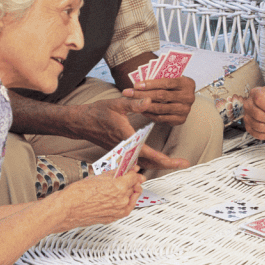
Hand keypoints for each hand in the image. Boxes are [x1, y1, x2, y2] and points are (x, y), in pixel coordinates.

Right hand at [54, 168, 144, 231]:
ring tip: (123, 186)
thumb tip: (122, 170)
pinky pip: (125, 208)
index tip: (132, 169)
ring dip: (130, 191)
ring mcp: (118, 210)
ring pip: (131, 197)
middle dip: (133, 180)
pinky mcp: (114, 217)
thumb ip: (114, 173)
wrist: (67, 210)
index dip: (133, 171)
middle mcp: (121, 199)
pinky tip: (120, 197)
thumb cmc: (77, 194)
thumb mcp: (97, 176)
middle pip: (134, 186)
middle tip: (128, 176)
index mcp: (119, 187)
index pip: (134, 176)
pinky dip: (126, 202)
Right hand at [72, 98, 187, 170]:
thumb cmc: (98, 112)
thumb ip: (134, 103)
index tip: (176, 161)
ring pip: (143, 163)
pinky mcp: (120, 152)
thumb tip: (150, 100)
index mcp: (126, 137)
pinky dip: (149, 162)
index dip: (163, 158)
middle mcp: (125, 148)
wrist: (81, 122)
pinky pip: (136, 161)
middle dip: (167, 164)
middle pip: (148, 162)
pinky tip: (158, 161)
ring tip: (175, 162)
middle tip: (184, 163)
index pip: (147, 152)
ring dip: (159, 164)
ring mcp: (122, 152)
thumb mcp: (117, 104)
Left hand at [122, 76, 195, 125]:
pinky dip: (149, 114)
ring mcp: (185, 109)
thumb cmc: (174, 86)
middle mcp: (189, 97)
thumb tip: (138, 84)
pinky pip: (161, 118)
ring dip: (144, 105)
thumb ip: (159, 79)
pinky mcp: (181, 119)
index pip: (166, 83)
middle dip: (143, 94)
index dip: (150, 84)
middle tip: (129, 93)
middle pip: (162, 95)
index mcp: (187, 83)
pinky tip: (141, 109)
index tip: (136, 85)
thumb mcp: (171, 78)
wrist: (184, 97)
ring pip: (160, 108)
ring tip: (132, 102)